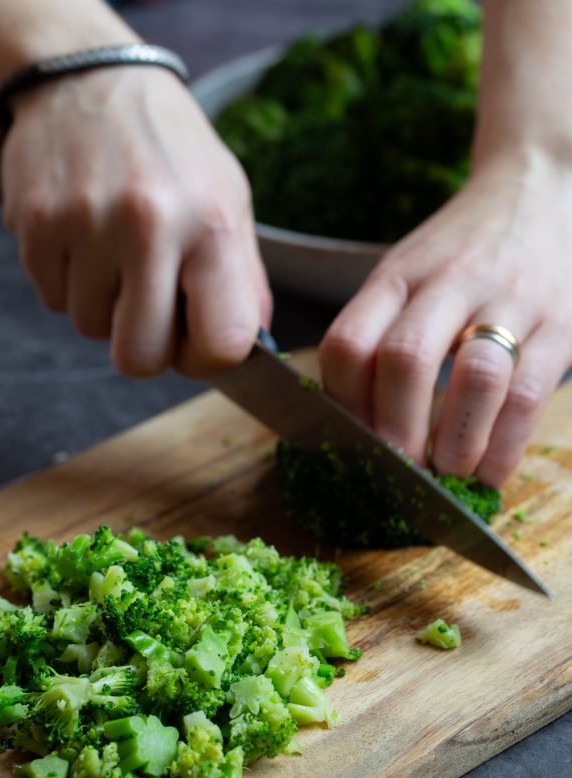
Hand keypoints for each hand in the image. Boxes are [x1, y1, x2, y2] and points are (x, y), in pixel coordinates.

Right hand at [1, 66, 270, 376]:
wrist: (88, 78)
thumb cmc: (171, 152)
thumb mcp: (228, 201)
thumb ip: (242, 281)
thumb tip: (249, 353)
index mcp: (211, 224)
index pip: (221, 346)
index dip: (206, 360)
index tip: (194, 340)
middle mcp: (149, 224)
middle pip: (140, 358)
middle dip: (144, 346)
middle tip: (147, 308)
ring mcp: (85, 224)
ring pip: (89, 329)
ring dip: (102, 307)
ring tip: (112, 252)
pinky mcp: (35, 224)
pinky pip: (53, 301)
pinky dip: (68, 283)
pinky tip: (81, 238)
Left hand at [320, 150, 571, 486]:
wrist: (540, 189)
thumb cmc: (459, 253)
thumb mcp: (406, 274)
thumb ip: (376, 334)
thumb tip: (349, 423)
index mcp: (397, 276)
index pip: (349, 342)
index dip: (342, 405)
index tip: (348, 444)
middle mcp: (450, 282)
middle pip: (407, 359)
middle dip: (396, 430)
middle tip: (396, 473)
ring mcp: (510, 301)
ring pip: (475, 377)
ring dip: (455, 441)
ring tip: (445, 475)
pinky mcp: (560, 326)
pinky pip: (529, 394)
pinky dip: (505, 446)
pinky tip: (489, 472)